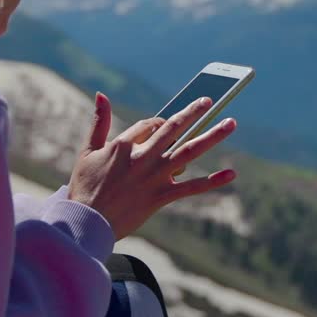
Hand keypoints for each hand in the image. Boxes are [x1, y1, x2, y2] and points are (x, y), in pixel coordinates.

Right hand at [67, 92, 237, 238]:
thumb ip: (99, 122)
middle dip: (193, 113)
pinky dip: (213, 181)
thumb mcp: (88, 150)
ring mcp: (154, 177)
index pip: (148, 125)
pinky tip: (231, 173)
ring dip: (212, 136)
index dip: (156, 124)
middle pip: (174, 129)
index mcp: (124, 145)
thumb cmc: (85, 187)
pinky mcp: (161, 197)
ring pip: (189, 151)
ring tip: (231, 123)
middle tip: (209, 101)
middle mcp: (143, 157)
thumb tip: (101, 94)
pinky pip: (191, 187)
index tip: (160, 125)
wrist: (87, 222)